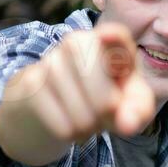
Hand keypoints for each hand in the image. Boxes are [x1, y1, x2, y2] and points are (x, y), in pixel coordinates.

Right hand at [13, 22, 156, 144]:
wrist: (50, 112)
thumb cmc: (100, 101)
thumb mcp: (126, 106)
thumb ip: (137, 112)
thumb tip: (127, 125)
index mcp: (110, 46)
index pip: (116, 35)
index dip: (113, 36)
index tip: (107, 37)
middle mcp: (79, 43)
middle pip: (93, 71)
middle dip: (104, 104)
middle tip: (104, 120)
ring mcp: (51, 59)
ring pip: (73, 97)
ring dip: (86, 123)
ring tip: (87, 125)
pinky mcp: (30, 81)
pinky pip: (55, 114)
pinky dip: (68, 131)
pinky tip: (70, 130)